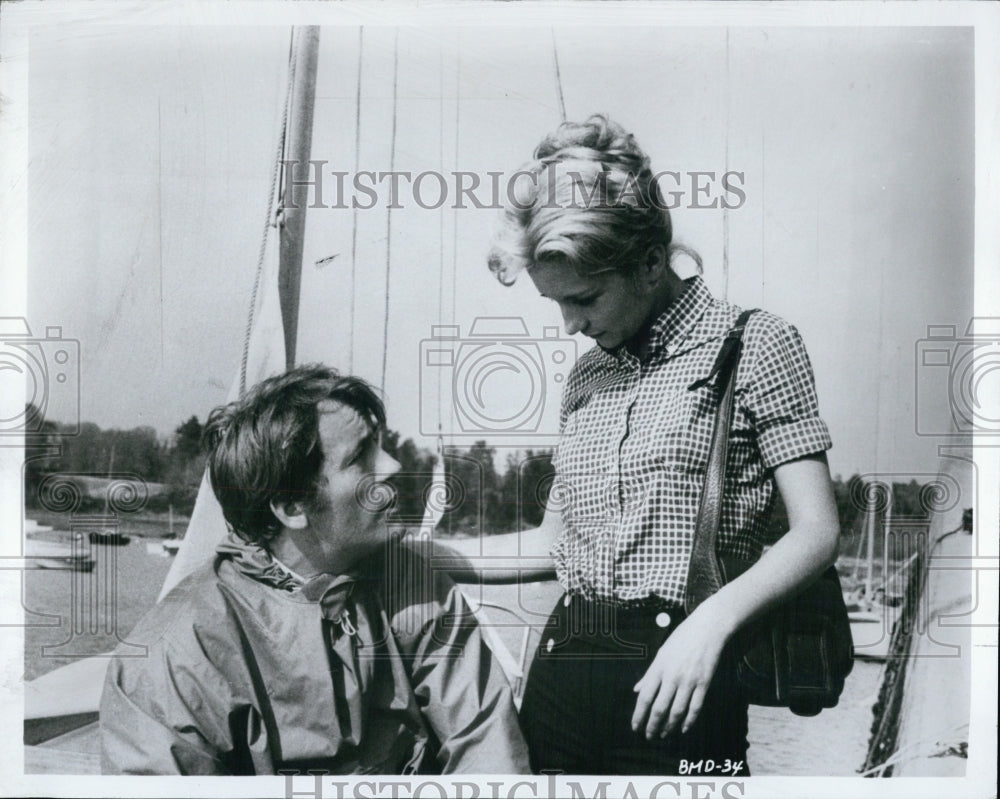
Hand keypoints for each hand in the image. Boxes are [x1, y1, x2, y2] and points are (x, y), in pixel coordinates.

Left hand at [631, 606, 730, 739]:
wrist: (707, 628)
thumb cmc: (681, 639)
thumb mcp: (661, 653)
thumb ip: (649, 674)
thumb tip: (636, 690)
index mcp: (658, 667)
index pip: (645, 696)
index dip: (639, 715)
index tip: (635, 727)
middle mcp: (672, 676)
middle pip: (659, 708)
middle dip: (652, 725)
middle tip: (648, 737)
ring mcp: (689, 681)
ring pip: (677, 711)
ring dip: (669, 726)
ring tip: (663, 735)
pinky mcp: (704, 683)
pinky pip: (695, 707)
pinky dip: (689, 721)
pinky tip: (683, 729)